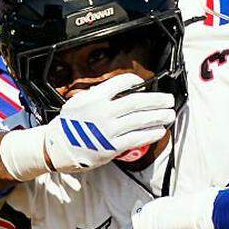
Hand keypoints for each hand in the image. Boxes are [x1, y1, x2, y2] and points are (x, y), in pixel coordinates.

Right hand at [1, 74, 175, 178]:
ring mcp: (108, 130)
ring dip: (158, 116)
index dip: (135, 81)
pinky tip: (160, 130)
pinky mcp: (111, 147)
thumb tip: (122, 89)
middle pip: (136, 102)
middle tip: (169, 99)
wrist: (58, 147)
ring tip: (169, 114)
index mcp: (94, 98)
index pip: (120, 83)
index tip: (144, 83)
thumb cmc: (71, 124)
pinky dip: (150, 133)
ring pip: (140, 120)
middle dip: (156, 100)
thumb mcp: (79, 102)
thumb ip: (99, 95)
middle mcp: (102, 112)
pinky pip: (136, 138)